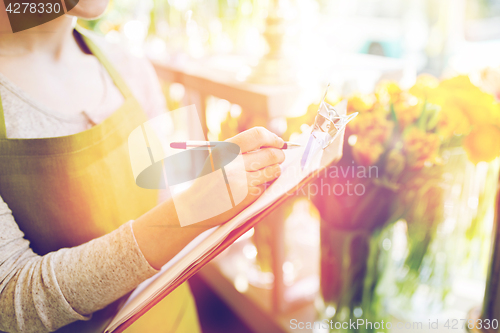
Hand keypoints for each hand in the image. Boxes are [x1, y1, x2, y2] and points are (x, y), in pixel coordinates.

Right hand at [133, 127, 285, 268]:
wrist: (195, 206)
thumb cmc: (210, 178)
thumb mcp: (219, 157)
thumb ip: (242, 149)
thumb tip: (274, 143)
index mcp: (225, 150)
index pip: (257, 135)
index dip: (272, 137)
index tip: (278, 142)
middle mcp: (234, 164)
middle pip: (271, 154)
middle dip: (279, 155)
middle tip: (279, 156)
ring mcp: (242, 182)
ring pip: (273, 171)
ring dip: (275, 170)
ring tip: (267, 171)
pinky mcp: (248, 197)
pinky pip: (266, 186)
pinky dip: (264, 184)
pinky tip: (252, 186)